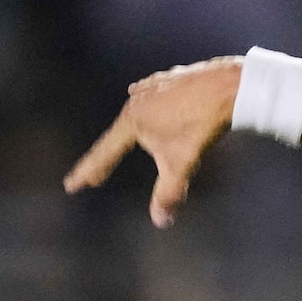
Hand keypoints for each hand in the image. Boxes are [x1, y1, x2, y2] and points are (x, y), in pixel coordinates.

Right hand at [63, 56, 243, 226]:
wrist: (230, 86)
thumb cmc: (202, 125)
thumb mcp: (182, 164)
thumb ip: (168, 193)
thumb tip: (160, 221)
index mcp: (132, 120)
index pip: (105, 153)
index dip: (88, 172)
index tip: (72, 186)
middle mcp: (137, 99)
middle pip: (120, 133)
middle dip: (110, 154)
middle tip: (96, 175)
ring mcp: (153, 85)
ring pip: (137, 113)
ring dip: (131, 130)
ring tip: (121, 141)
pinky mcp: (171, 79)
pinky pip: (153, 98)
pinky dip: (148, 107)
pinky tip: (143, 98)